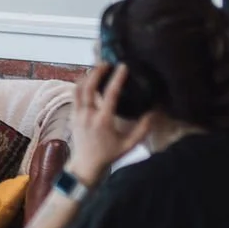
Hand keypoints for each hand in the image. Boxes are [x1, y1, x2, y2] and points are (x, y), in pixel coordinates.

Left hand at [67, 61, 150, 183]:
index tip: (122, 66)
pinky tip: (88, 80)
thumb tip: (155, 112)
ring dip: (86, 77)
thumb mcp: (130, 145)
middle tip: (106, 63)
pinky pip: (74, 96)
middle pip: (88, 87)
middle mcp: (88, 116)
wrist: (86, 165)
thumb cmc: (109, 155)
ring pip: (78, 89)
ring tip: (97, 68)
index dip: (117, 79)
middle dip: (96, 72)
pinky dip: (80, 85)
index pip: (110, 95)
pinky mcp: (73, 116)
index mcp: (103, 121)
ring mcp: (78, 115)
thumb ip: (143, 129)